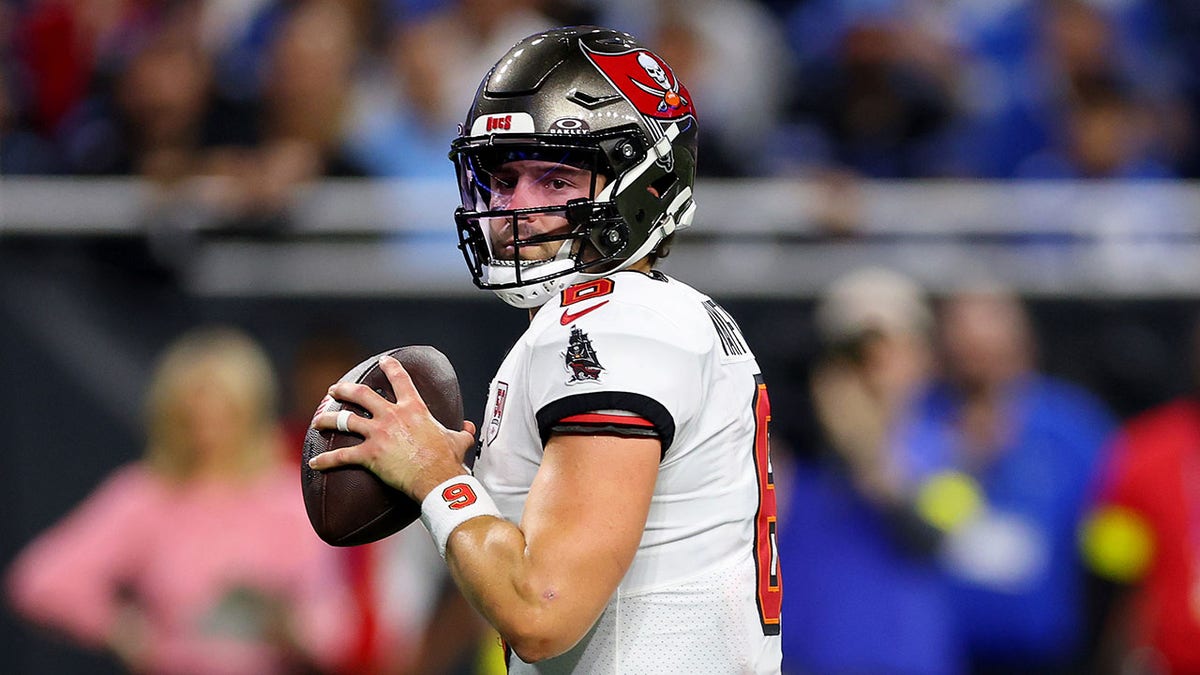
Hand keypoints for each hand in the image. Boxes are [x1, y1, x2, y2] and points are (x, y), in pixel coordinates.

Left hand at [308, 355, 477, 500]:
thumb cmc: (449, 460)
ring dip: (327, 419)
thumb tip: (470, 427)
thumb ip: (462, 431)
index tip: (384, 361)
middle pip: (361, 394)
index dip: (391, 368)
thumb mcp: (459, 441)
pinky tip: (314, 462)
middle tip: (335, 389)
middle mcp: (392, 416)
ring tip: (317, 421)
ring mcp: (378, 434)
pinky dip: (326, 460)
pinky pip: (341, 456)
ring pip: (344, 420)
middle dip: (344, 389)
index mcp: (413, 409)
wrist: (438, 478)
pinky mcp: (369, 455)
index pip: (400, 380)